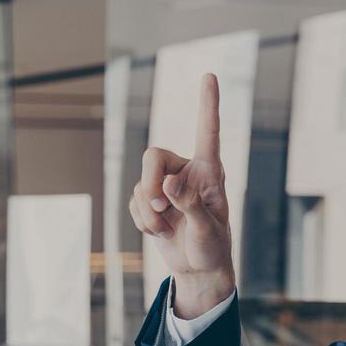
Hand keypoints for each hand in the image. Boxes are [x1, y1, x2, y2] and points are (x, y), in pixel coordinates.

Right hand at [128, 72, 234, 317]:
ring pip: (139, 183)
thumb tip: (168, 184)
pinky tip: (158, 232)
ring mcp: (164, 186)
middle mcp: (185, 172)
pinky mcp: (149, 201)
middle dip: (149, 185)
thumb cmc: (212, 247)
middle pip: (153, 157)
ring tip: (165, 230)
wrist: (199, 269)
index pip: (208, 132)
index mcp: (209, 171)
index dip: (207, 105)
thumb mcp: (208, 229)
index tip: (209, 76)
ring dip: (147, 212)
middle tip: (159, 211)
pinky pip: (132, 201)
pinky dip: (141, 220)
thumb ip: (190, 204)